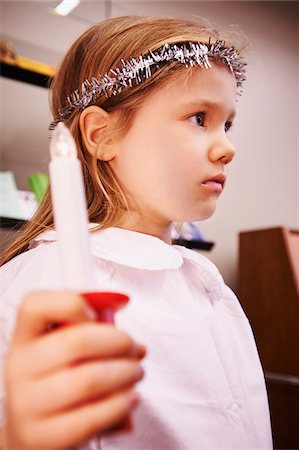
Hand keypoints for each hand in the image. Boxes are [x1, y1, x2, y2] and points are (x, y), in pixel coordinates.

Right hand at [3, 291, 145, 448]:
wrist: (30, 432)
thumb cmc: (54, 383)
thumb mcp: (60, 353)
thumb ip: (92, 336)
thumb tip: (136, 345)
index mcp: (25, 338)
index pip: (36, 306)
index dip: (74, 303)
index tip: (97, 314)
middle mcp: (21, 367)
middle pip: (76, 342)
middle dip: (118, 342)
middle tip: (133, 347)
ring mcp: (29, 404)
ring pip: (88, 379)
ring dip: (125, 373)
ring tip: (136, 372)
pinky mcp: (44, 436)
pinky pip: (92, 417)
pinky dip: (120, 404)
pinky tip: (130, 397)